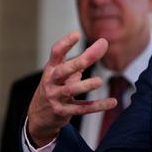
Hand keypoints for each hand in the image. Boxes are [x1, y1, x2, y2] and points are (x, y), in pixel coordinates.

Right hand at [27, 31, 116, 146]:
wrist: (38, 116)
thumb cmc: (56, 87)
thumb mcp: (64, 73)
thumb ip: (82, 60)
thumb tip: (102, 44)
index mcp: (52, 69)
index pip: (56, 53)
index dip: (65, 43)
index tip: (77, 34)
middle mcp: (51, 82)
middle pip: (63, 71)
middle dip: (77, 63)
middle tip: (92, 55)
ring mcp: (55, 97)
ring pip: (70, 91)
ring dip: (85, 85)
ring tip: (99, 81)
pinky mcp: (62, 112)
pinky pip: (81, 109)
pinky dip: (97, 106)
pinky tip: (112, 102)